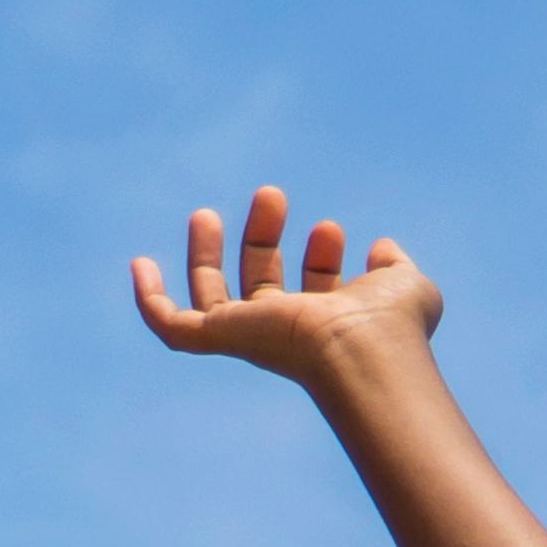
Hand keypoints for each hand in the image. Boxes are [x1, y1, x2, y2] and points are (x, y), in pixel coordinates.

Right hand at [131, 186, 446, 400]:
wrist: (368, 352)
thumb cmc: (393, 330)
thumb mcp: (407, 288)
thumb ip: (397, 269)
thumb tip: (382, 249)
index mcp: (327, 327)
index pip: (311, 291)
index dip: (319, 259)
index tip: (331, 229)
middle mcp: (286, 336)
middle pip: (260, 286)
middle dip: (262, 238)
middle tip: (272, 194)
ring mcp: (251, 338)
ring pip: (213, 300)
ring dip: (206, 255)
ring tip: (206, 214)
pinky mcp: (223, 337)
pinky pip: (173, 328)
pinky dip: (150, 301)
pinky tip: (139, 266)